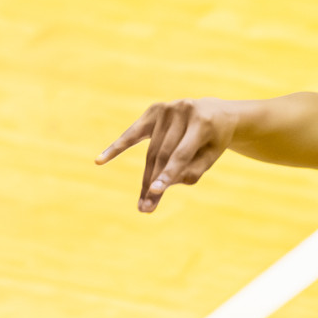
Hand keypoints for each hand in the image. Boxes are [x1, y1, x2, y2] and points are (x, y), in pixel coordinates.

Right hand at [95, 98, 239, 212]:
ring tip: (143, 203)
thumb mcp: (212, 156)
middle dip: (153, 183)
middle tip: (146, 209)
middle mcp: (183, 111)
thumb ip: (193, 171)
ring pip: (152, 150)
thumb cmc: (214, 140)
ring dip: (147, 178)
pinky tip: (100, 161)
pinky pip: (133, 133)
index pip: (181, 154)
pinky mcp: (154, 110)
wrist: (217, 112)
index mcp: (202, 123)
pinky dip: (117, 147)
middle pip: (162, 155)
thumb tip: (163, 184)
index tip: (155, 192)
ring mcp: (167, 108)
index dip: (168, 174)